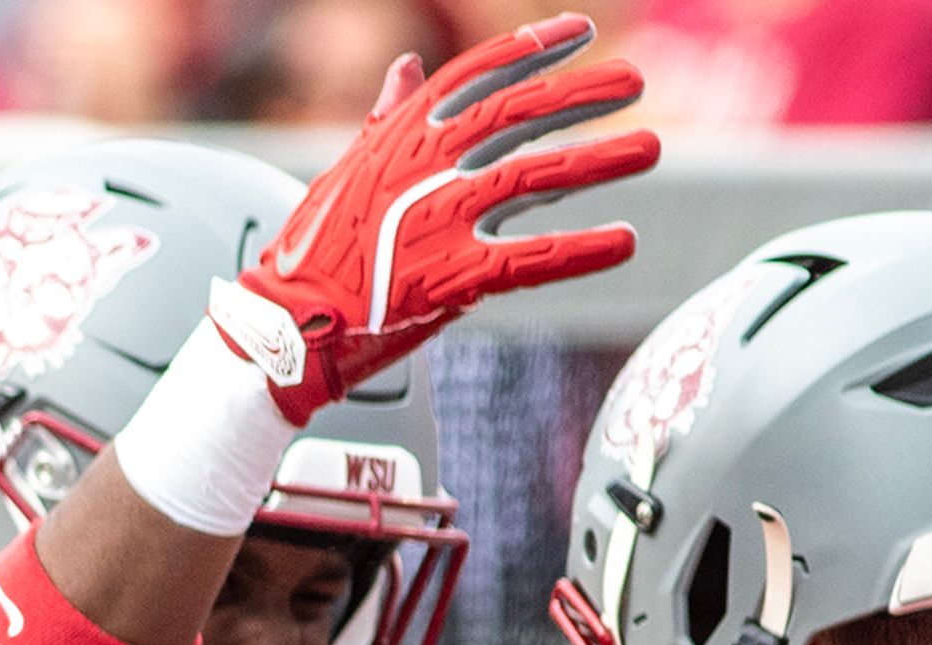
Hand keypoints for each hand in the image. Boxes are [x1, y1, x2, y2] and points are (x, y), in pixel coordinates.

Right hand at [214, 14, 656, 422]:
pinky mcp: (451, 277)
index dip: (533, 48)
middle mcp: (424, 167)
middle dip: (583, 93)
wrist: (282, 325)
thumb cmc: (312, 253)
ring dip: (600, 159)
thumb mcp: (346, 171)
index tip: (580, 32)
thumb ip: (386, 119)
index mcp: (400, 135)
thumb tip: (408, 67)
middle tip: (635, 82)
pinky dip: (582, 249)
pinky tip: (625, 241)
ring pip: (537, 175)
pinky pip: (532, 258)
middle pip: (519, 113)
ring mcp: (439, 220)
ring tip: (649, 147)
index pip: (477, 74)